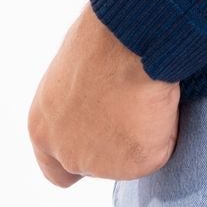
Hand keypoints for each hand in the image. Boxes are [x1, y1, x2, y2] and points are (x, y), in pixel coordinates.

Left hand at [27, 1, 180, 188]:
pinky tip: (158, 98)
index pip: (55, 168)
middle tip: (129, 109)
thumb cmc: (102, 39)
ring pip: (129, 156)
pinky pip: (159, 148)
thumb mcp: (72, 73)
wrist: (129, 38)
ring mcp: (103, 165)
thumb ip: (75, 104)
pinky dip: (164, 127)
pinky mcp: (138, 163)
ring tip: (142, 92)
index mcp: (42, 129)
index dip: (79, 155)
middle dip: (112, 143)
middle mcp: (67, 153)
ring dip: (138, 134)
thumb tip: (97, 105)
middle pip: (94, 164)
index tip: (98, 139)